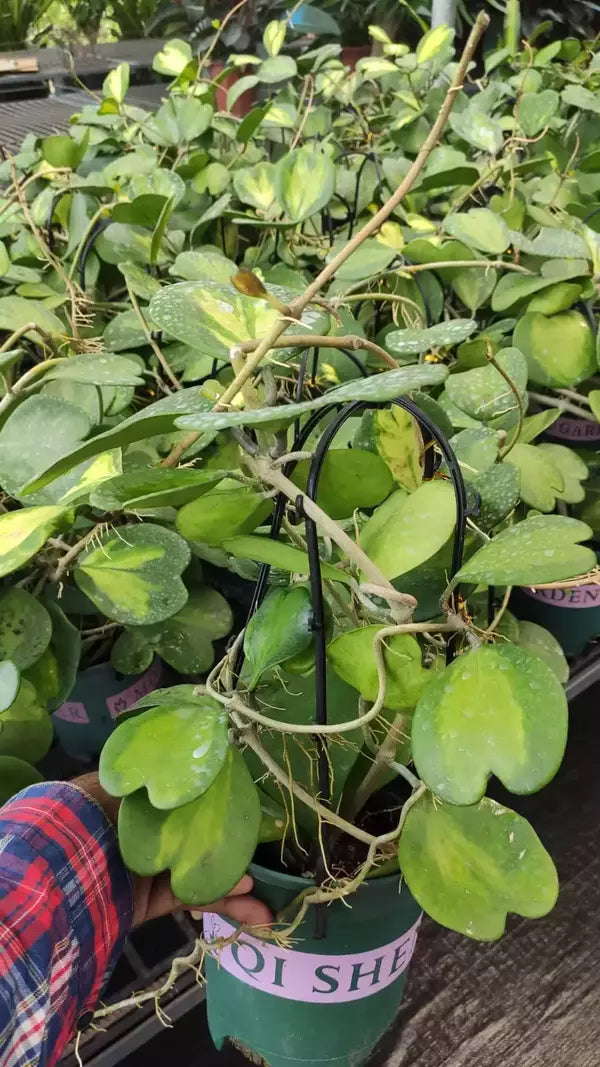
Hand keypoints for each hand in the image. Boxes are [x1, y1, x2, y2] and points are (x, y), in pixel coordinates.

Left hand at [74, 773, 271, 928]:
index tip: (254, 800)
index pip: (192, 795)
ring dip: (240, 884)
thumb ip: (169, 773)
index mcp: (147, 799)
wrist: (68, 865)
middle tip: (272, 850)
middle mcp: (154, 831)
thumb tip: (212, 755)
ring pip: (208, 870)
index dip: (224, 798)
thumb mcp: (132, 781)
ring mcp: (158, 866)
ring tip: (271, 897)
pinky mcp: (158, 899)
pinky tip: (253, 902)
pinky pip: (198, 898)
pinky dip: (225, 901)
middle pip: (205, 834)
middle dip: (239, 845)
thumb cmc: (99, 813)